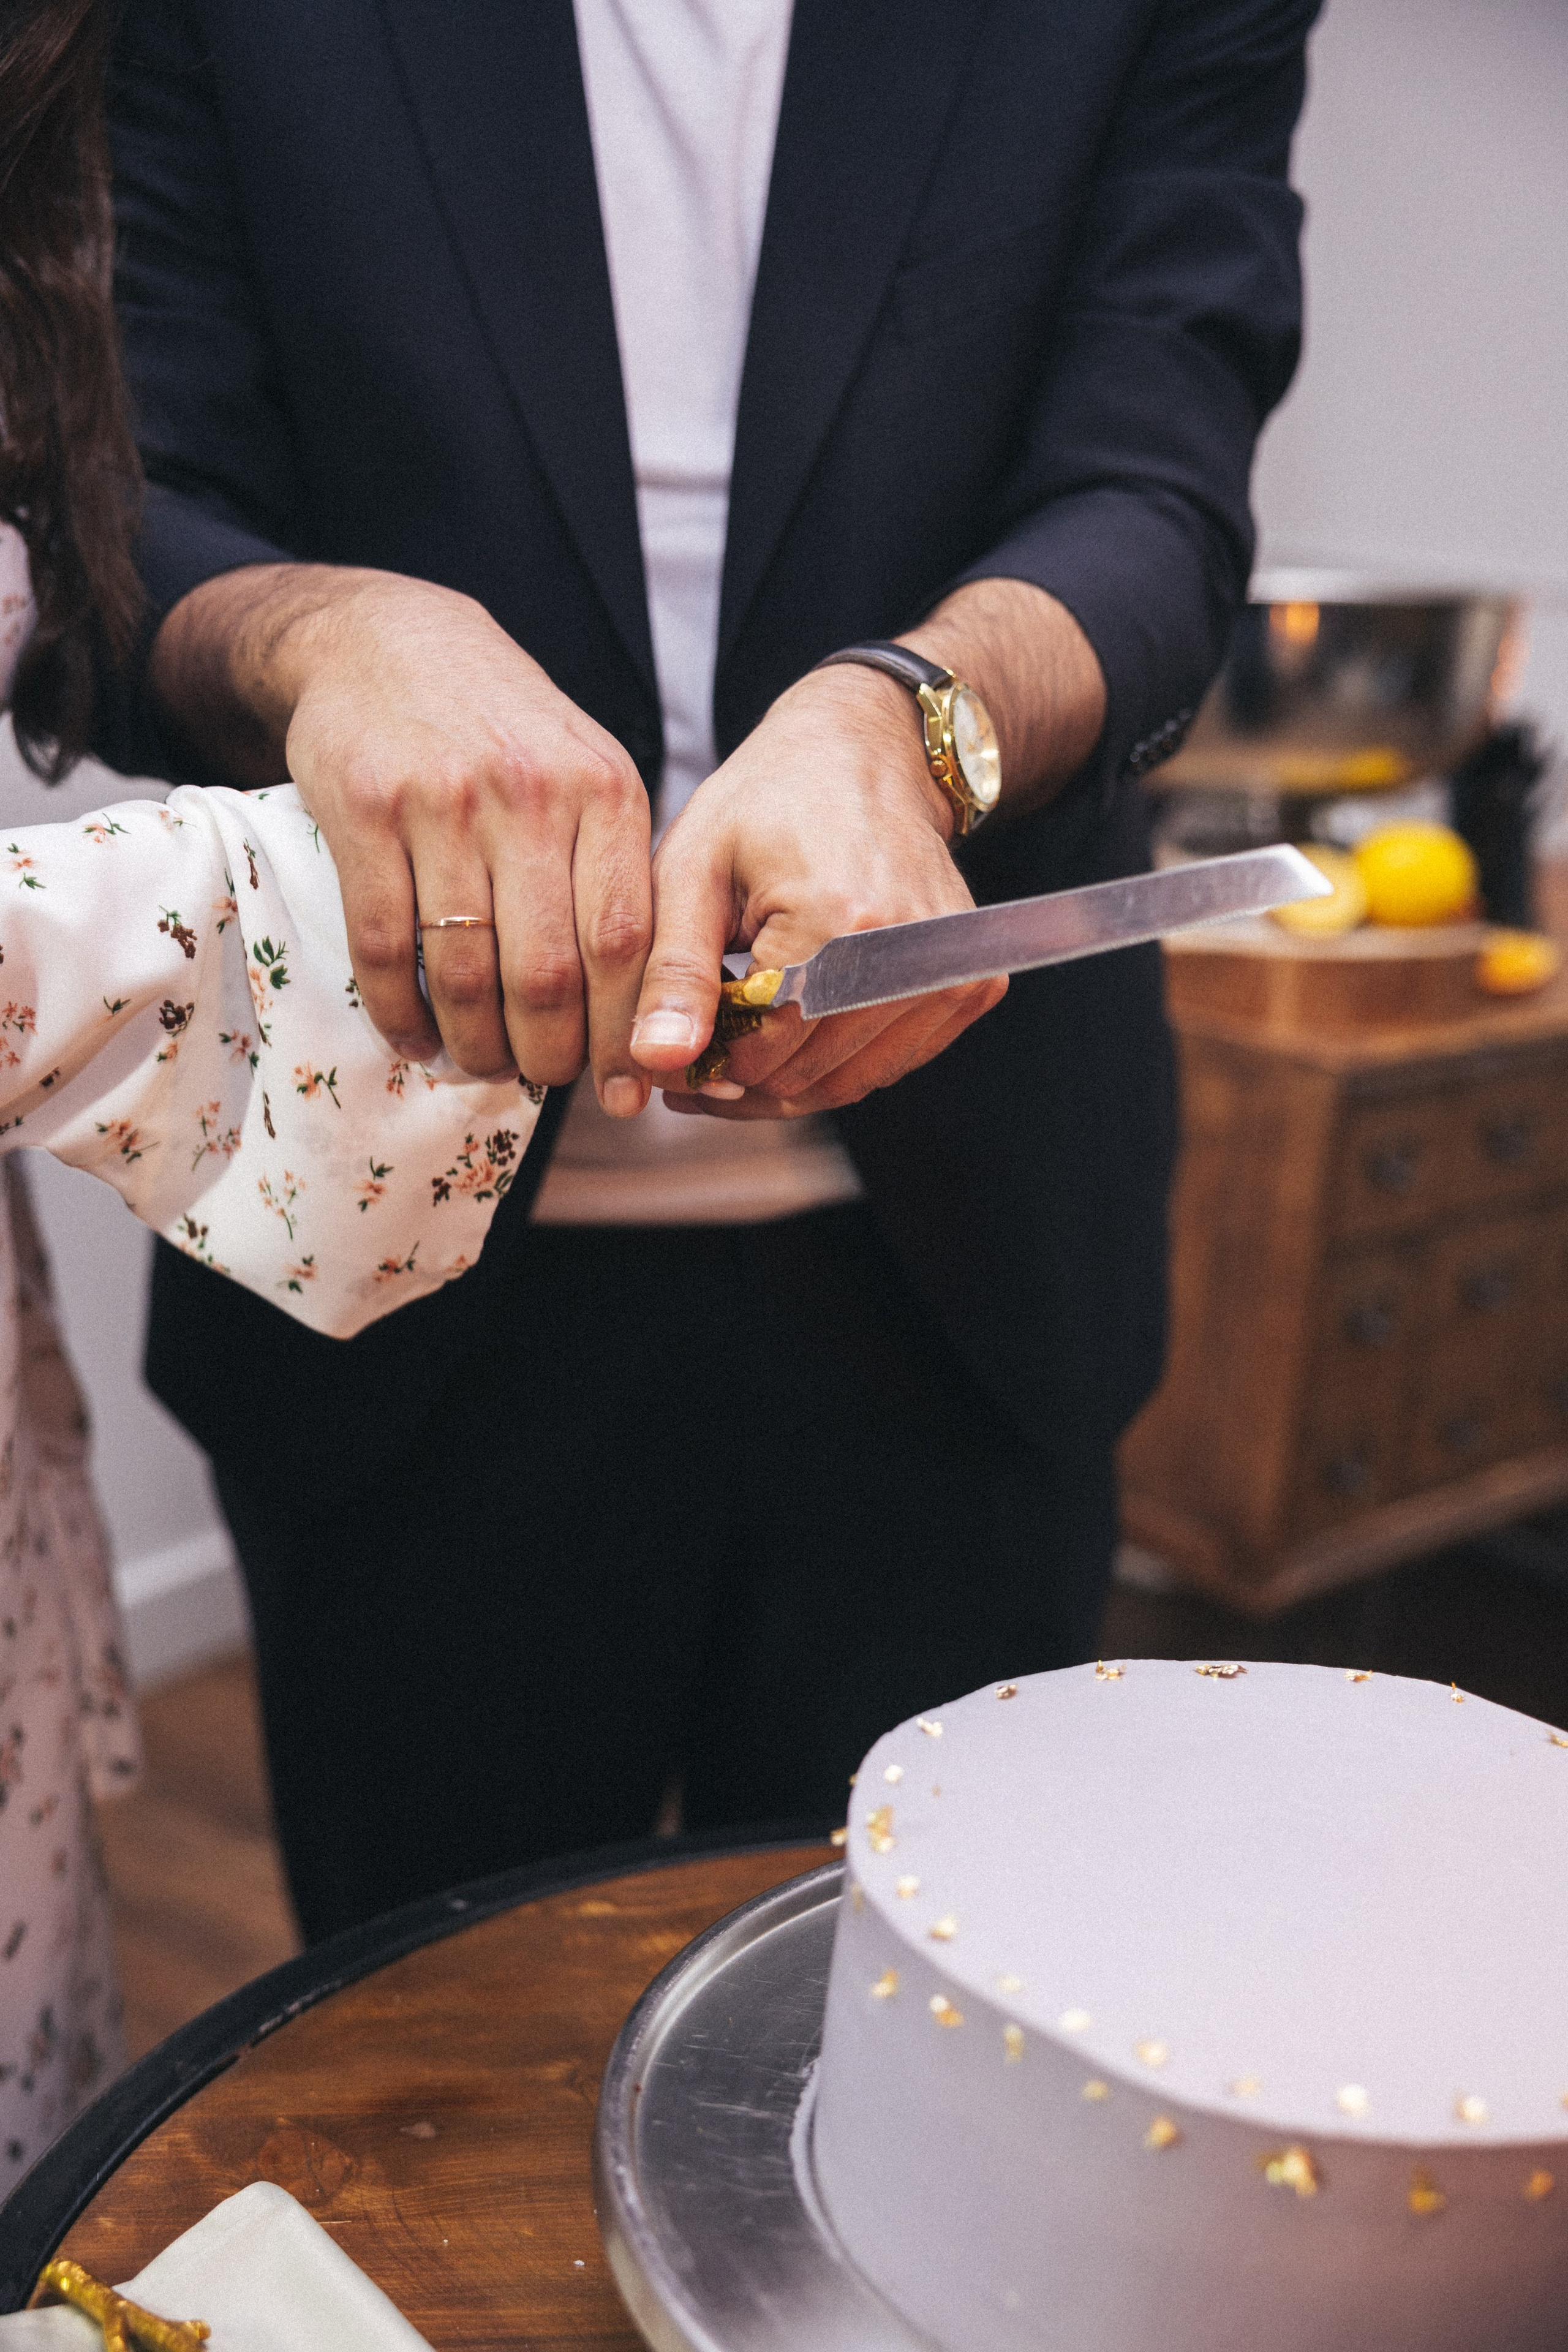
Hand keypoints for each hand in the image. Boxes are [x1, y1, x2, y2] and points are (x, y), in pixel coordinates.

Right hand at [156, 566, 654, 1099]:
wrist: (385, 639)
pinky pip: (382, 944)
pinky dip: (399, 1010)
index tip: (620, 1086)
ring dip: (474, 1042)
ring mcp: (443, 802)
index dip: (623, 1032)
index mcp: (605, 792)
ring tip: (479, 1063)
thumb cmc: (502, 729)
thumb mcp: (586, 774)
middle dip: (547, 1052)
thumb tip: (641, 1010)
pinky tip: (412, 1036)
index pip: (626, 943)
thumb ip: (613, 875)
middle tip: (541, 1078)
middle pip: (548, 972)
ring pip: (465, 969)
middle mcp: (530, 795)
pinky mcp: (364, 810)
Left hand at [628, 663, 1006, 1117]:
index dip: (705, 1065)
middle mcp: (909, 954)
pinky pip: (886, 1066)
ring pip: (845, 1084)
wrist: (863, 753)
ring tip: (735, 1037)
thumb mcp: (692, 868)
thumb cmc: (764, 803)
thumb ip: (673, 970)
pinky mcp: (971, 984)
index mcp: (837, 921)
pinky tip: (791, 1027)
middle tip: (694, 1049)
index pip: (764, 1050)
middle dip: (739, 1076)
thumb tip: (657, 1064)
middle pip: (804, 1075)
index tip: (669, 1053)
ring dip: (783, 1078)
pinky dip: (833, 1062)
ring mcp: (952, 972)